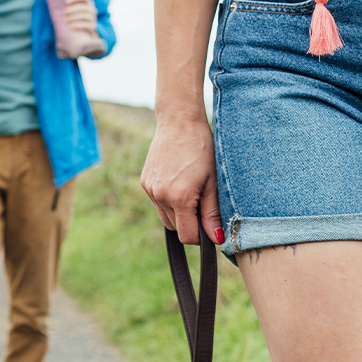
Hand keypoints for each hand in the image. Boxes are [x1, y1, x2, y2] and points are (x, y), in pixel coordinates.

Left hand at [63, 0, 96, 33]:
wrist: (86, 33)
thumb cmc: (76, 19)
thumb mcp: (73, 10)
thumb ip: (68, 4)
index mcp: (87, 2)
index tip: (66, 1)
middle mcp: (92, 9)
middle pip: (83, 7)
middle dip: (73, 9)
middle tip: (64, 13)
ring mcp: (94, 18)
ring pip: (85, 15)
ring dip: (74, 17)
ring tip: (65, 21)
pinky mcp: (93, 26)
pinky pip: (87, 25)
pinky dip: (78, 25)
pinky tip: (70, 26)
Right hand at [140, 116, 223, 245]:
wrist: (179, 121)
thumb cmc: (202, 149)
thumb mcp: (213, 182)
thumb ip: (212, 213)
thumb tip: (216, 239)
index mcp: (179, 198)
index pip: (187, 236)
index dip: (201, 237)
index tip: (211, 227)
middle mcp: (160, 196)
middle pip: (176, 229)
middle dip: (190, 224)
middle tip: (203, 204)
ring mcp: (150, 189)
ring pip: (166, 218)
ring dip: (179, 214)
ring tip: (192, 191)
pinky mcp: (145, 182)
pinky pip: (158, 203)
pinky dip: (169, 201)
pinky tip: (179, 182)